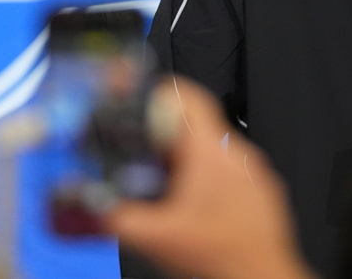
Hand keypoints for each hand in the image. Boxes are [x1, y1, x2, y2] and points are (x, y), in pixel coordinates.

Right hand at [105, 76, 316, 278]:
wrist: (263, 278)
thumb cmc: (222, 258)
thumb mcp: (154, 237)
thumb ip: (114, 217)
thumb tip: (88, 205)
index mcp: (210, 153)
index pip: (187, 96)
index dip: (160, 91)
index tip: (142, 99)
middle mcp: (236, 155)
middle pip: (196, 125)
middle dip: (165, 137)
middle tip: (144, 154)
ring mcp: (253, 172)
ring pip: (214, 149)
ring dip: (188, 160)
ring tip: (168, 185)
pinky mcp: (262, 190)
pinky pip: (232, 170)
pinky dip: (210, 179)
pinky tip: (196, 205)